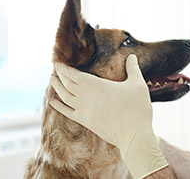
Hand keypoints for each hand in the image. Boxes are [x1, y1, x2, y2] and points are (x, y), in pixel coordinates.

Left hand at [49, 54, 167, 178]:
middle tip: (55, 68)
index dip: (65, 68)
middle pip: (67, 83)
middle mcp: (86, 96)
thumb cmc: (136, 108)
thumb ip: (133, 68)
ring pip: (64, 96)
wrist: (133, 134)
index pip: (74, 74)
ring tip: (52, 80)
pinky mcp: (85, 121)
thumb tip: (131, 56)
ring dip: (57, 87)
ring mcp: (83, 110)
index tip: (58, 62)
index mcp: (96, 85)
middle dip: (60, 74)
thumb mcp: (137, 84)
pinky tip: (53, 101)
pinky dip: (58, 106)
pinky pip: (66, 112)